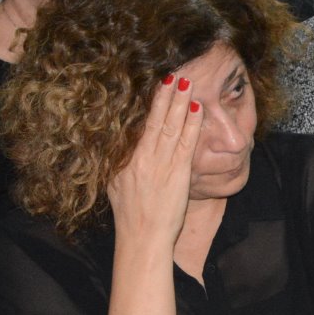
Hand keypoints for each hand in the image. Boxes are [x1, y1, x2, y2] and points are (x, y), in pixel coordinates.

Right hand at [107, 74, 202, 249]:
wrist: (142, 239)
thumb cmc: (132, 215)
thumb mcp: (116, 186)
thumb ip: (121, 163)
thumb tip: (124, 144)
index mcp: (124, 162)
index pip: (138, 127)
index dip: (148, 105)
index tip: (155, 86)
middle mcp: (140, 159)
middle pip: (153, 121)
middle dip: (163, 97)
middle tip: (171, 75)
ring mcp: (159, 165)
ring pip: (170, 127)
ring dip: (179, 103)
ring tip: (185, 83)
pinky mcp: (177, 172)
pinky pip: (186, 142)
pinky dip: (191, 123)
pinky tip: (197, 108)